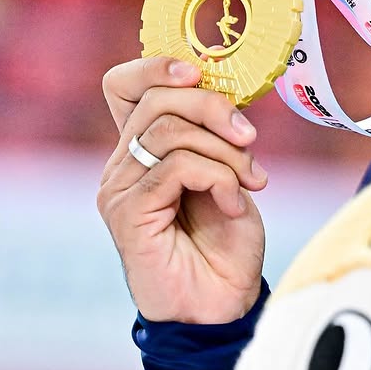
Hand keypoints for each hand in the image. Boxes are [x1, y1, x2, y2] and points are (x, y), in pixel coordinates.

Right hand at [96, 55, 268, 322]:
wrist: (222, 303)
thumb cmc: (226, 241)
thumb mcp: (229, 172)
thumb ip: (217, 136)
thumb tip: (228, 98)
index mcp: (143, 147)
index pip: (124, 85)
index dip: (158, 67)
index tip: (200, 74)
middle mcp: (122, 164)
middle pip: (158, 99)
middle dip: (215, 108)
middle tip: (250, 138)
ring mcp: (121, 189)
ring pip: (171, 132)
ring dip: (225, 151)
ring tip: (250, 181)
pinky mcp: (129, 214)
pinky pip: (177, 168)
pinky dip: (219, 178)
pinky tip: (235, 203)